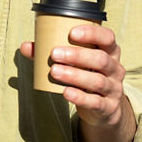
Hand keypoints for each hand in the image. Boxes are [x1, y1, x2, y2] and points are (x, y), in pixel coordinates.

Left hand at [20, 24, 134, 141]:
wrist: (103, 109)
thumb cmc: (87, 76)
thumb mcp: (76, 63)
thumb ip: (53, 53)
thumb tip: (26, 47)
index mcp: (110, 52)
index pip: (107, 38)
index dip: (92, 33)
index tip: (72, 33)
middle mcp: (115, 69)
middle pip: (101, 59)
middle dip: (77, 55)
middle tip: (54, 53)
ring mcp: (113, 89)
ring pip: (97, 81)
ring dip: (74, 75)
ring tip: (54, 71)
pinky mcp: (108, 107)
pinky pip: (95, 102)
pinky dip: (80, 97)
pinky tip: (66, 92)